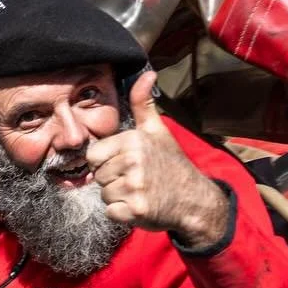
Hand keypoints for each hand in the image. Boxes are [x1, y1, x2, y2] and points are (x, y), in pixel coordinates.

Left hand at [86, 72, 228, 247]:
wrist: (193, 199)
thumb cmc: (171, 164)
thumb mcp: (157, 130)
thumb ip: (143, 104)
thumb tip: (146, 73)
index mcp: (133, 140)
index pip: (94, 155)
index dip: (106, 161)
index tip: (125, 163)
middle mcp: (132, 161)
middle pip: (98, 176)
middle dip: (113, 180)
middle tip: (136, 179)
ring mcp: (134, 187)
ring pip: (104, 195)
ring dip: (118, 197)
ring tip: (139, 191)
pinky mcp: (135, 210)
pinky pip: (111, 212)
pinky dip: (122, 214)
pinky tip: (139, 205)